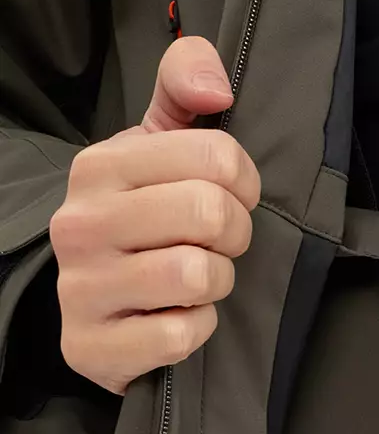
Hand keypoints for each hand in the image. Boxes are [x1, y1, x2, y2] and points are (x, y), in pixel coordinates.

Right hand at [51, 37, 260, 395]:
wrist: (99, 308)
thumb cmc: (142, 216)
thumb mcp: (157, 144)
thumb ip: (184, 87)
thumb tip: (214, 86)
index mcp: (99, 166)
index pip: (216, 156)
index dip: (244, 182)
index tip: (232, 196)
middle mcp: (78, 224)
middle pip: (210, 213)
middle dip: (235, 233)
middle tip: (220, 243)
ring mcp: (80, 289)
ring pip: (198, 275)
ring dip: (218, 282)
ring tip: (198, 279)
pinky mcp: (91, 347)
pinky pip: (180, 333)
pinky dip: (197, 329)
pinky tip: (177, 317)